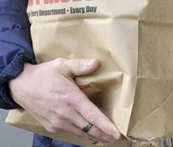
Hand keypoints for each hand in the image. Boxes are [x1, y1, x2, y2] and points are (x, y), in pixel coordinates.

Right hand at [8, 58, 125, 142]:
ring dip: (98, 136)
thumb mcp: (62, 64)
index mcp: (70, 98)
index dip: (107, 126)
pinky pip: (73, 132)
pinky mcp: (53, 126)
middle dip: (108, 136)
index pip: (92, 116)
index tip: (119, 133)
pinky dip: (84, 133)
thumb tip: (96, 62)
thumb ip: (80, 65)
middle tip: (123, 139)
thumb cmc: (42, 75)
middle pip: (91, 129)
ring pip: (83, 133)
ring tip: (112, 137)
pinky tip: (93, 131)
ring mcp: (58, 122)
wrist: (21, 86)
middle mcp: (65, 114)